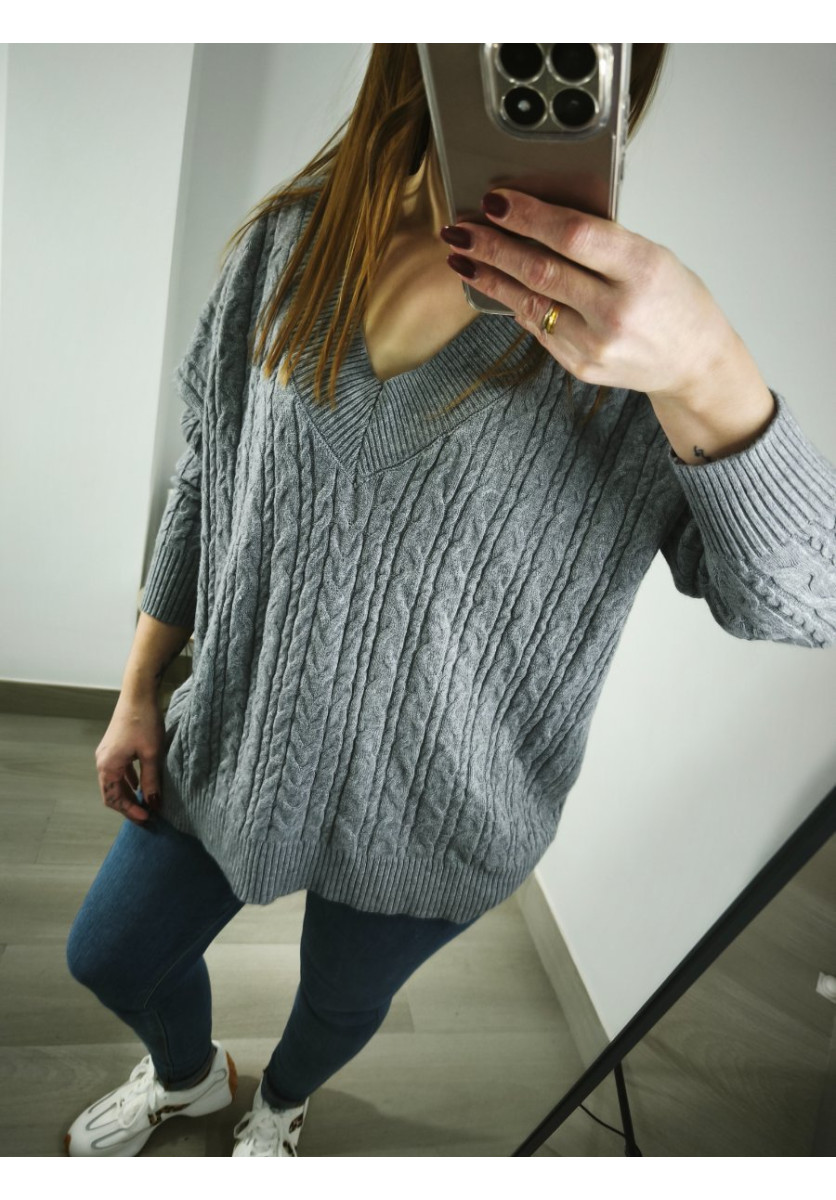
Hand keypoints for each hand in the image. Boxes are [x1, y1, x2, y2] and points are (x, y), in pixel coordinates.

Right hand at [95, 694, 165, 828]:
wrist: (138, 694)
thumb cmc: (144, 722)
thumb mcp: (151, 754)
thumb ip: (151, 781)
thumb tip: (154, 804)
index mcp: (107, 766)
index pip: (114, 799)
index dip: (130, 812)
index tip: (148, 818)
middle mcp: (102, 761)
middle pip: (111, 793)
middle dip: (128, 806)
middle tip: (147, 816)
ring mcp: (107, 754)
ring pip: (114, 782)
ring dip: (128, 794)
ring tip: (145, 803)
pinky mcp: (114, 747)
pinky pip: (118, 771)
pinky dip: (127, 781)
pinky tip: (139, 785)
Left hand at [440, 189, 740, 406]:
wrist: (692, 362)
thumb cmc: (674, 301)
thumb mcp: (652, 256)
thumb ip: (602, 241)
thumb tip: (538, 217)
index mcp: (641, 269)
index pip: (573, 234)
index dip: (528, 216)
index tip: (496, 201)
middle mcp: (616, 310)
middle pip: (540, 269)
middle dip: (493, 245)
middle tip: (461, 227)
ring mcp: (595, 343)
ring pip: (528, 302)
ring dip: (489, 276)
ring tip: (462, 254)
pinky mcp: (579, 365)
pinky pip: (536, 327)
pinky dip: (513, 301)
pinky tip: (493, 283)